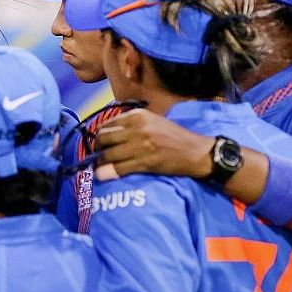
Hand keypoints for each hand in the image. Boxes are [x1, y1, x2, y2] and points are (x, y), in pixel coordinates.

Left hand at [94, 108, 213, 182]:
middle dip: (97, 148)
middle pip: (103, 138)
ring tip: (100, 166)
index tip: (100, 143)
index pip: (107, 124)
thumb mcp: (152, 121)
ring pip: (108, 154)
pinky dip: (107, 173)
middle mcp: (137, 128)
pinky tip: (103, 175)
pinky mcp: (144, 162)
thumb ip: (131, 124)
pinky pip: (118, 168)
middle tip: (98, 154)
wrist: (195, 151)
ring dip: (100, 162)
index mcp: (138, 116)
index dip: (100, 135)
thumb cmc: (174, 136)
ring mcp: (140, 146)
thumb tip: (109, 132)